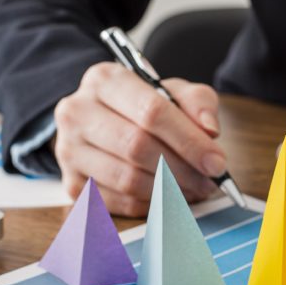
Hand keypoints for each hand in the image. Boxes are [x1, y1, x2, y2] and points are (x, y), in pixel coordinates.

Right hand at [52, 62, 223, 215]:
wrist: (102, 121)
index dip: (189, 141)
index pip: (151, 112)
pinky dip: (150, 204)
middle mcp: (77, 112)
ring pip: (126, 178)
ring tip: (195, 189)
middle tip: (210, 181)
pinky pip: (117, 202)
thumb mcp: (172, 91)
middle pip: (137, 147)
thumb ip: (197, 102)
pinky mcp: (71, 183)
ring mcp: (68, 149)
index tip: (217, 162)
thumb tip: (210, 131)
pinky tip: (170, 198)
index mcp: (104, 80)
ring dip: (169, 190)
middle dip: (182, 169)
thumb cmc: (142, 106)